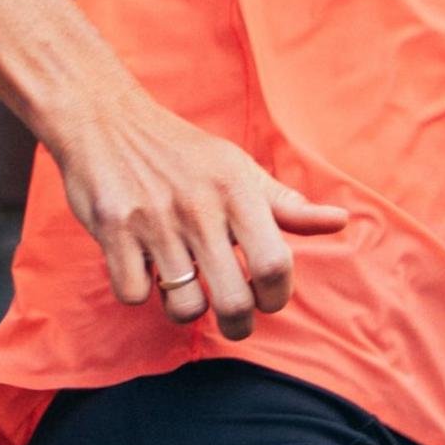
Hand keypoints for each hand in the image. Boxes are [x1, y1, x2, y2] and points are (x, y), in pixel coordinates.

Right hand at [51, 89, 365, 335]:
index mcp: (238, 190)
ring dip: (185, 308)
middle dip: (238, 325)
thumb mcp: (238, 169)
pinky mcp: (113, 230)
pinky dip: (139, 291)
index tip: (267, 298)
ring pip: (183, 305)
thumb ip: (286, 205)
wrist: (104, 118)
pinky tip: (143, 267)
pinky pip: (133, 294)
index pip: (276, 265)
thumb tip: (339, 222)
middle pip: (234, 301)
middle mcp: (200, 206)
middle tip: (234, 319)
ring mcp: (155, 220)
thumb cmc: (182, 152)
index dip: (277, 296)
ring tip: (183, 288)